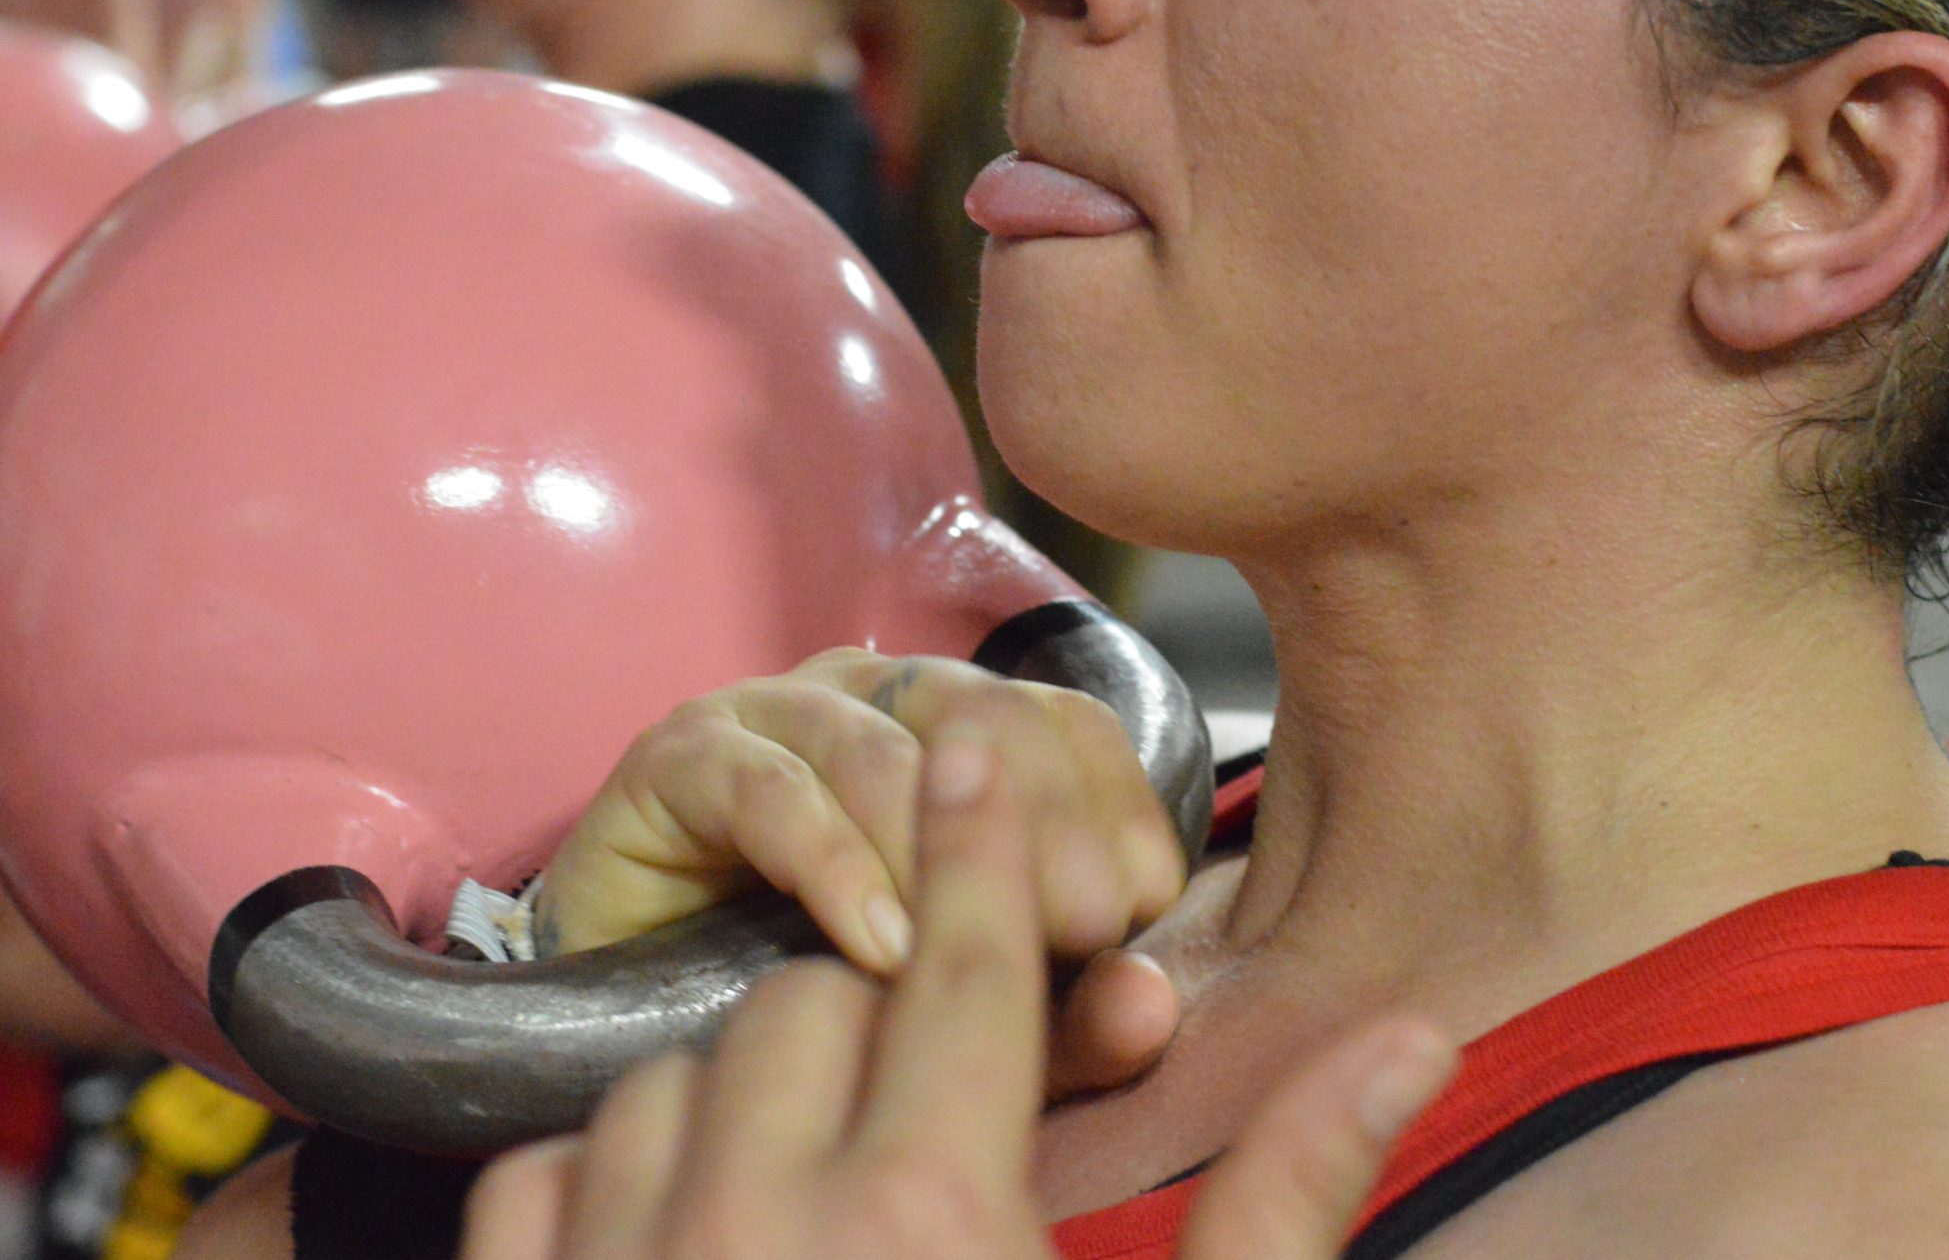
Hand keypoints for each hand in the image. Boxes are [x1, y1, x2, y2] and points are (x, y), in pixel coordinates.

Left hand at [460, 733, 1456, 1259]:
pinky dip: (607, 1166)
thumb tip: (1406, 1034)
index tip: (975, 738)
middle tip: (930, 1059)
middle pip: (816, 993)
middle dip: (882, 993)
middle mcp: (758, 1225)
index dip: (982, 836)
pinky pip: (542, 1175)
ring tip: (816, 1158)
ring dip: (744, 1078)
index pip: (968, 957)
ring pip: (672, 1069)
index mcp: (938, 1227)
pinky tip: (677, 1218)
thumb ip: (1286, 1203)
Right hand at [540, 648, 1185, 975]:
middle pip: (986, 716)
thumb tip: (1155, 1006)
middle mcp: (872, 695)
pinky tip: (871, 943)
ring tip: (964, 948)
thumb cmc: (812, 993)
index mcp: (957, 727)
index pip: (1068, 723)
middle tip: (1074, 932)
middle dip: (1040, 823)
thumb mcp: (961, 1009)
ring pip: (880, 748)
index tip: (1139, 914)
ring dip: (935, 848)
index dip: (1112, 806)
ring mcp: (772, 714)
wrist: (633, 1005)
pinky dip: (831, 863)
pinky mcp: (679, 757)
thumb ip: (1060, 1012)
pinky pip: (769, 789)